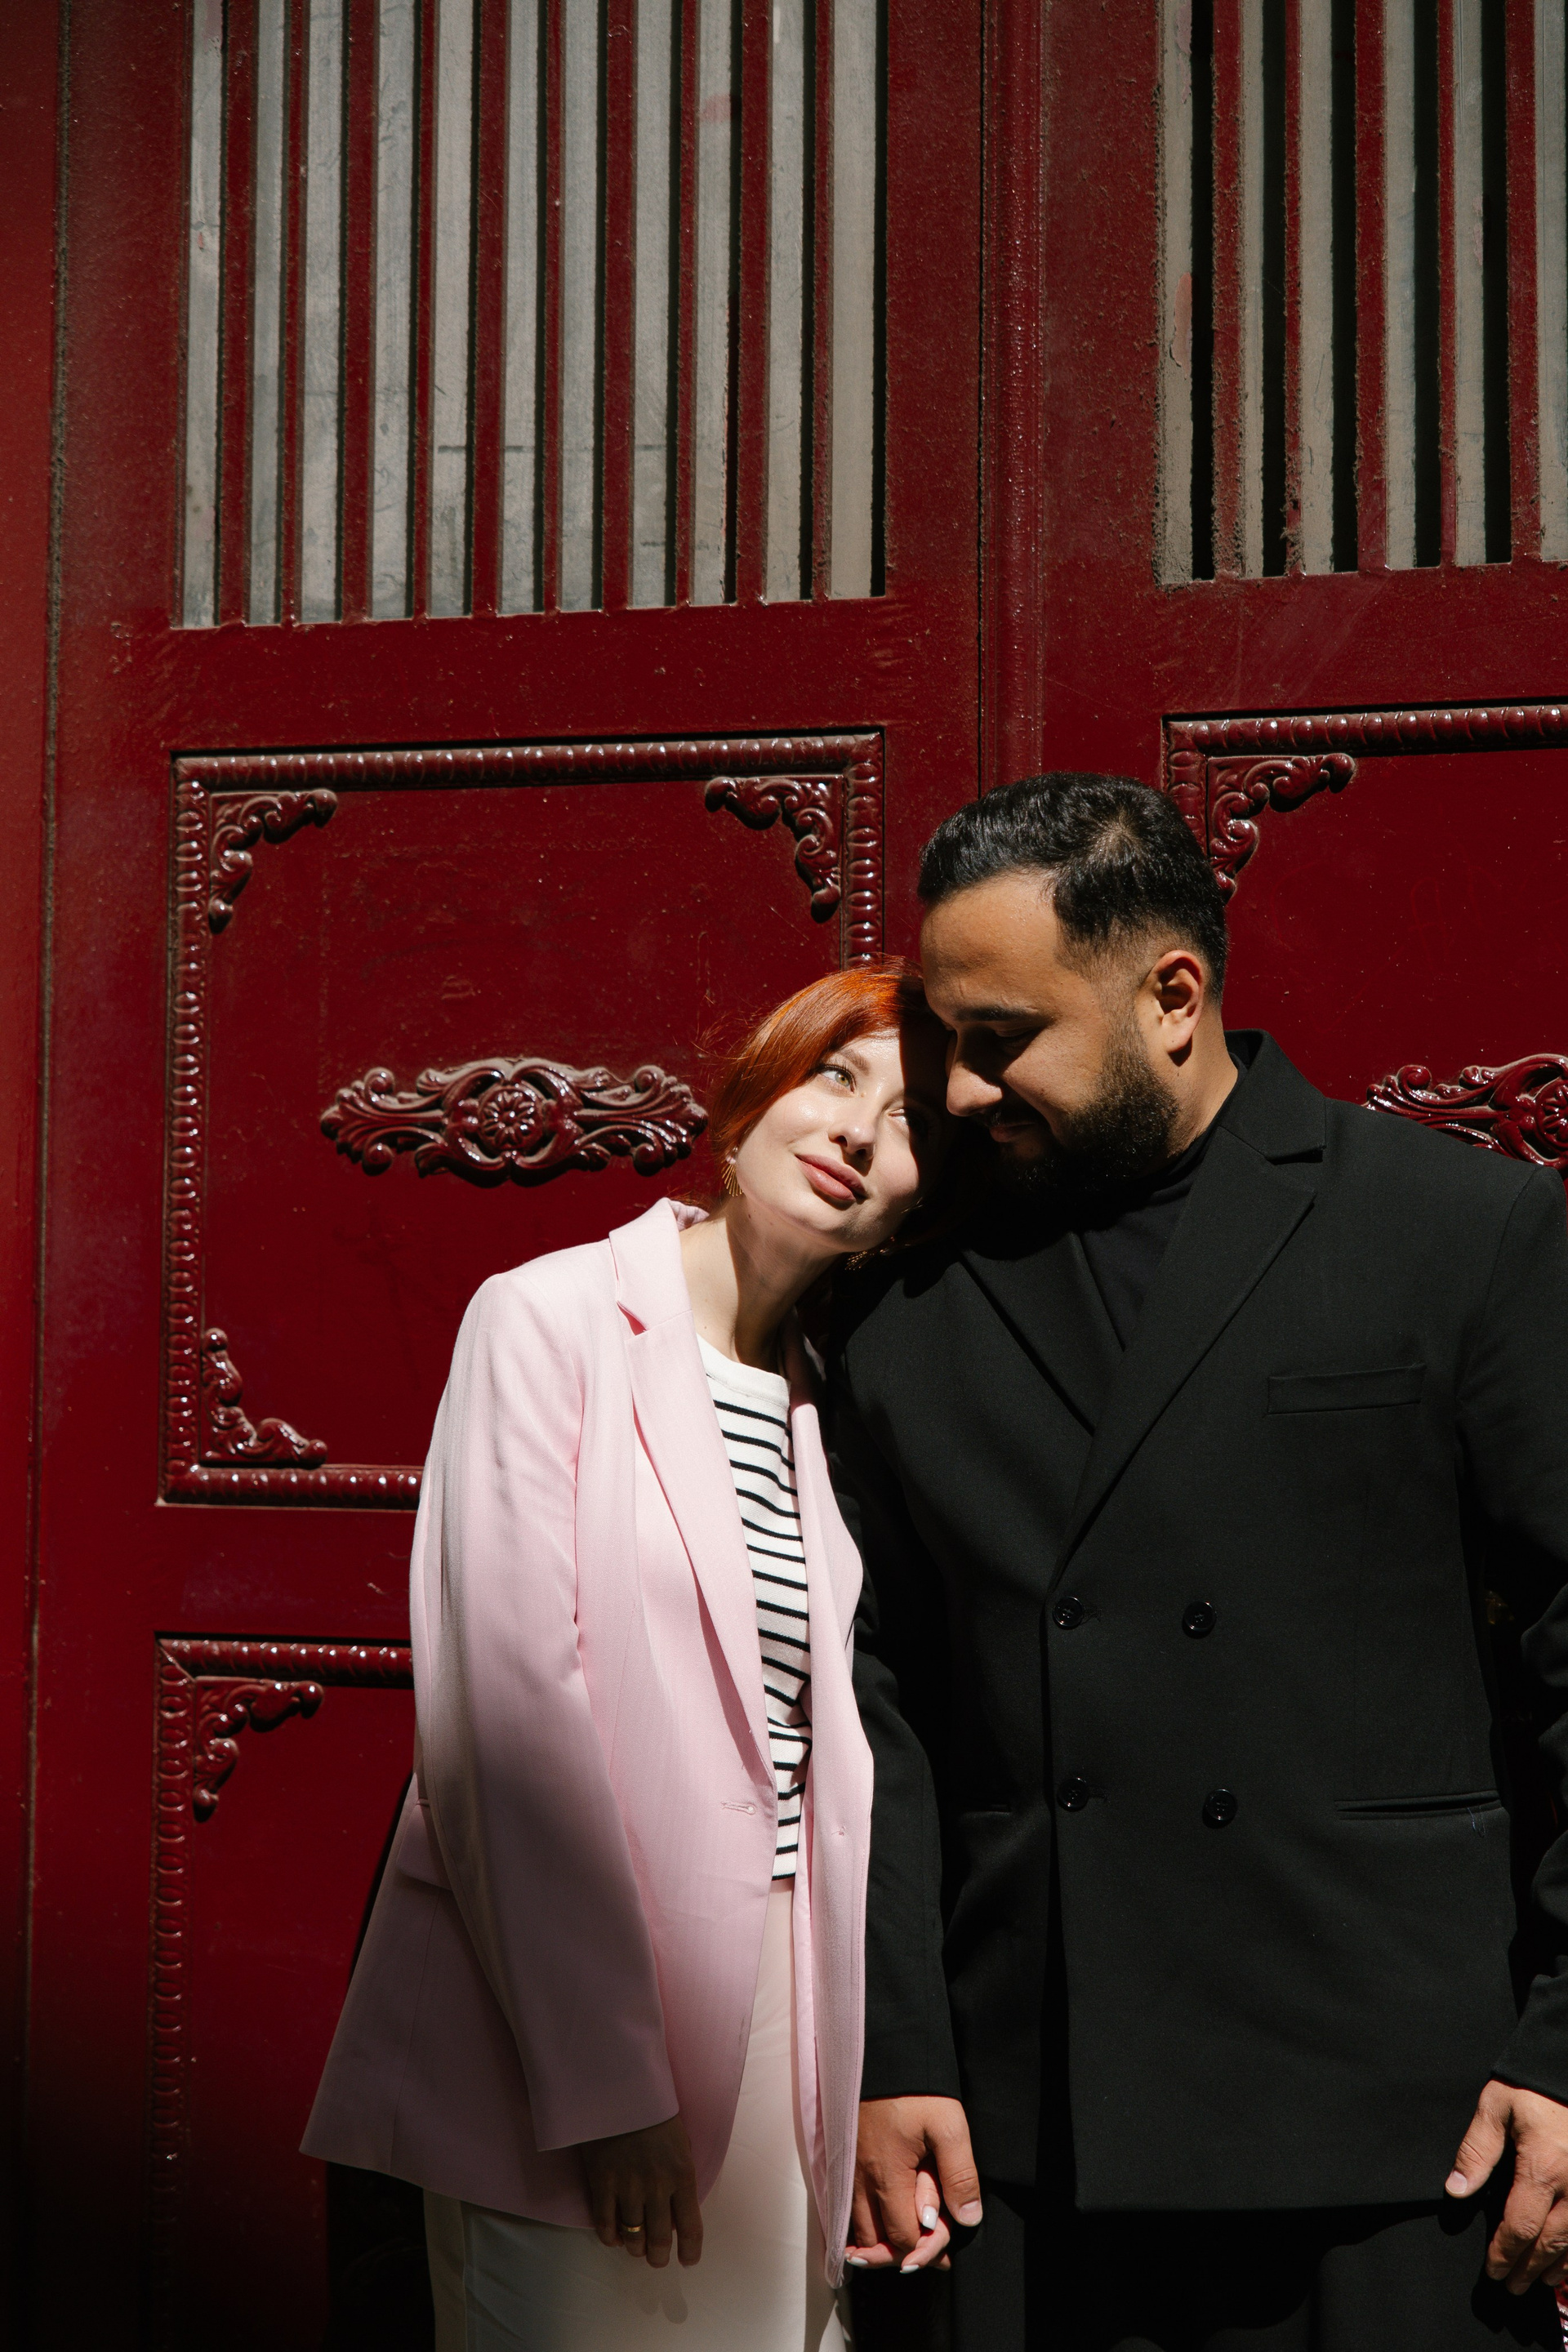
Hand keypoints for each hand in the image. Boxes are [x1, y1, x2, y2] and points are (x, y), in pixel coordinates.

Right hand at [580, 2112, 702, 2268]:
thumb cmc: (655, 2114)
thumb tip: (677, 2209)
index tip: (688, 2260)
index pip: (690, 2226)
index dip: (690, 2250)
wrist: (621, 2089)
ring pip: (632, 2236)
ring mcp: (628, 2186)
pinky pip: (605, 2224)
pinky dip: (610, 2237)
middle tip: (657, 2260)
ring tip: (637, 2248)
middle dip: (659, 2257)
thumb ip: (681, 2175)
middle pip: (658, 2239)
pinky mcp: (602, 2182)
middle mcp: (657, 2185)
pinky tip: (615, 2237)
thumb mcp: (680, 2142)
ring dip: (636, 2249)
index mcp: (682, 2173)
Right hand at [848, 2094, 982, 2273]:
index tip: (947, 2243)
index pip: (902, 2237)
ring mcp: (847, 2169)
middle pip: (875, 2241)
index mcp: (888, 2175)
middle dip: (903, 2251)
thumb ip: (959, 2175)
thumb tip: (967, 2219)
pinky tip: (879, 2219)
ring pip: (857, 2227)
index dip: (926, 2248)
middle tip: (931, 2249)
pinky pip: (845, 2206)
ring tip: (908, 2240)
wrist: (883, 2049)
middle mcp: (860, 2179)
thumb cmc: (917, 2087)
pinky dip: (862, 2222)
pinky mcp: (842, 2157)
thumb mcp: (949, 2125)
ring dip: (880, 2240)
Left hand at [1447, 2078, 1567, 2293]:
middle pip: (1551, 2243)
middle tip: (1513, 2286)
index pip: (1521, 2227)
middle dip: (1529, 2268)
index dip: (1505, 2253)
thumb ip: (1476, 2152)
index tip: (1493, 2270)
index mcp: (1543, 2167)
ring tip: (1539, 2280)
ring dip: (1558, 2266)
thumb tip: (1455, 2191)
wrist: (1566, 2062)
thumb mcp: (1495, 2107)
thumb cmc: (1531, 2084)